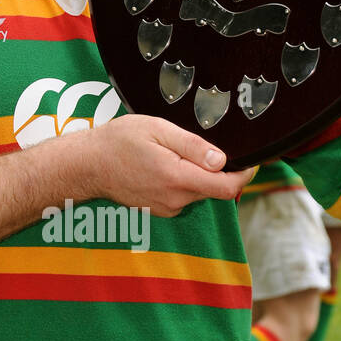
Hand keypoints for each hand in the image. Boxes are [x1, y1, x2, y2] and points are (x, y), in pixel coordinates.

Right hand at [86, 113, 255, 217]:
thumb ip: (193, 146)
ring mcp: (167, 208)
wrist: (88, 165)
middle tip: (201, 146)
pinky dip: (184, 181)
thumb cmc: (118, 142)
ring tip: (173, 153)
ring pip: (199, 192)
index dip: (245, 175)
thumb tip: (222, 159)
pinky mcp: (160, 210)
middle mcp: (175, 199)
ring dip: (198, 175)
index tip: (252, 161)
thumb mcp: (158, 130)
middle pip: (215, 189)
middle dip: (219, 170)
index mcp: (177, 178)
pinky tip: (164, 165)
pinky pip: (184, 196)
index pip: (227, 187)